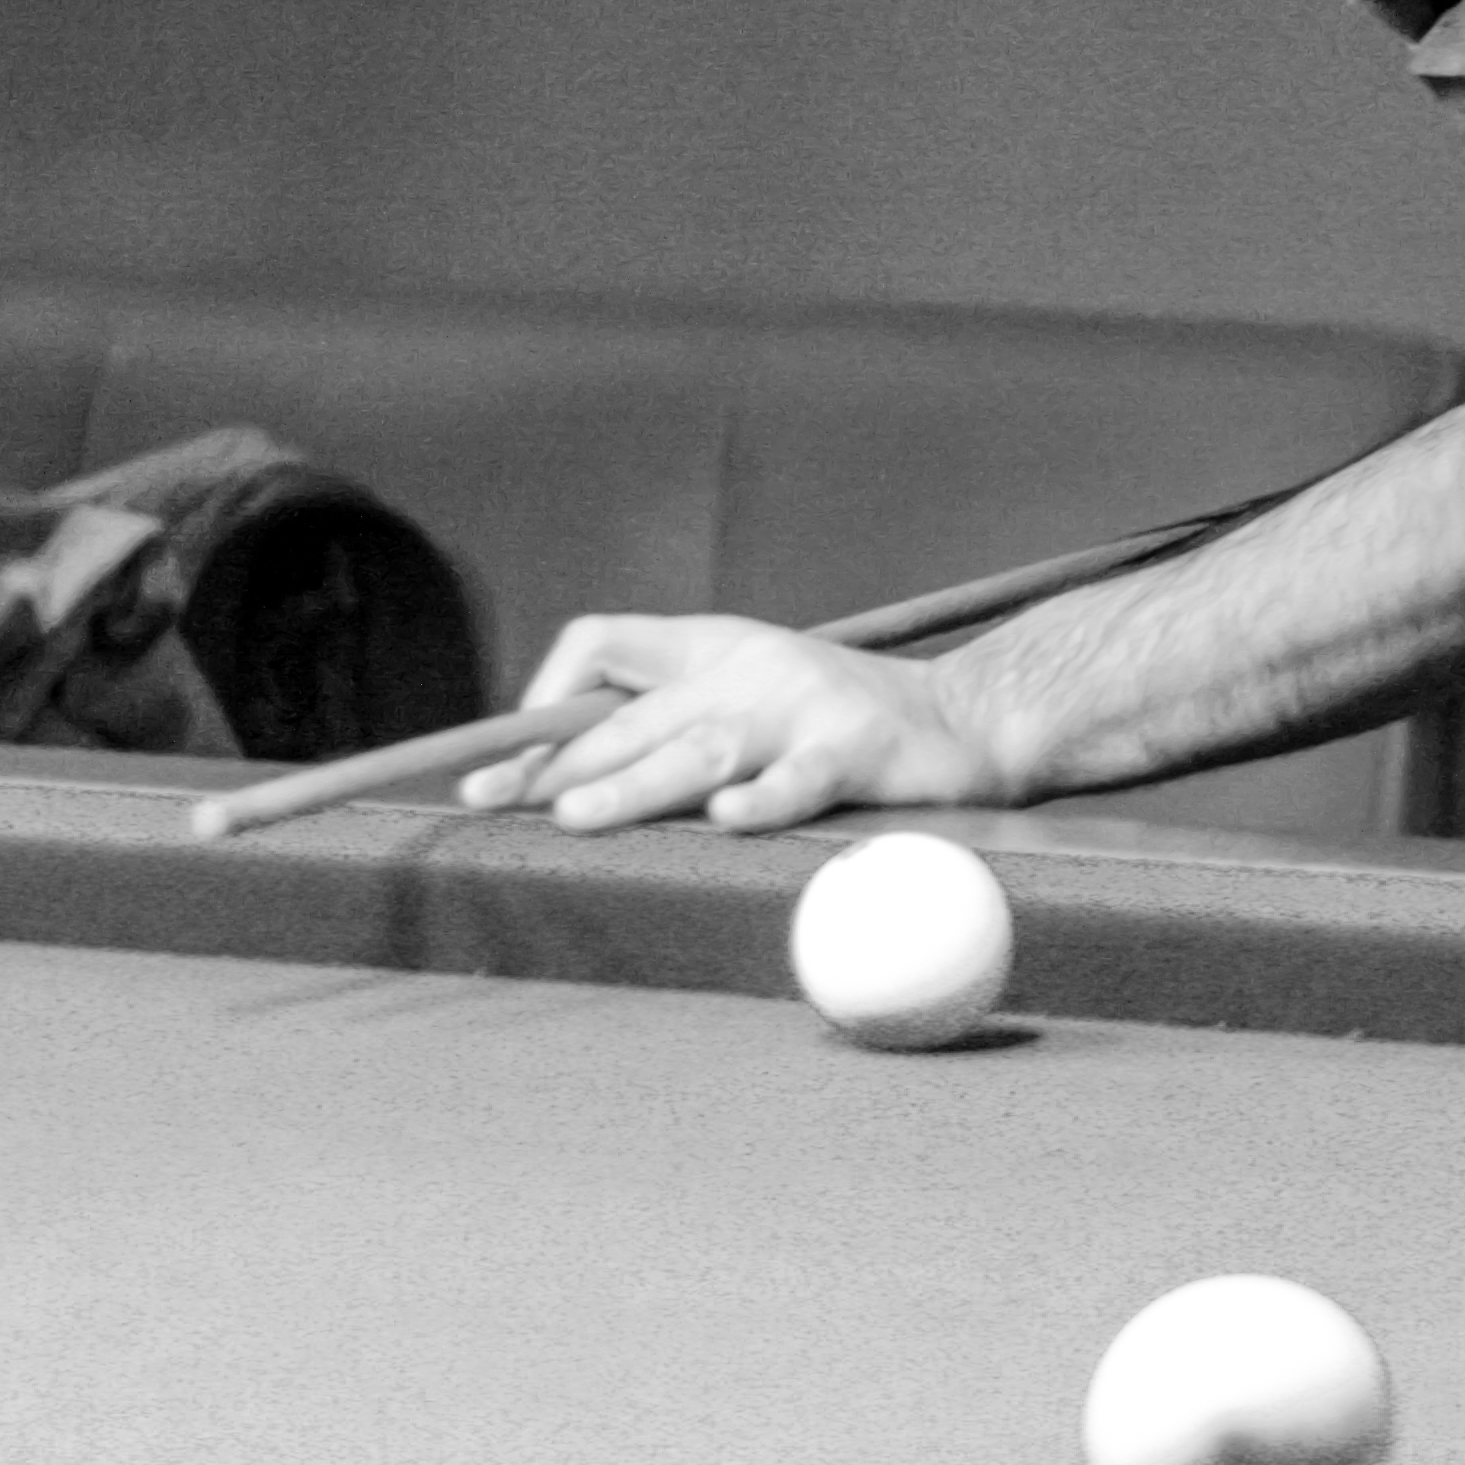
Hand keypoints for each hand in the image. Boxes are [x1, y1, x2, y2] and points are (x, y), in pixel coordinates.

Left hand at [452, 614, 1005, 833]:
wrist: (967, 717)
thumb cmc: (841, 718)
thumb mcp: (747, 693)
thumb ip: (669, 720)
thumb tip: (559, 775)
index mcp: (711, 647)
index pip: (602, 643)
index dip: (542, 699)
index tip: (503, 766)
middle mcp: (747, 669)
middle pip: (637, 714)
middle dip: (560, 762)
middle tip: (497, 801)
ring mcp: (803, 707)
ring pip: (702, 747)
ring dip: (634, 784)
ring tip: (575, 815)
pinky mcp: (858, 749)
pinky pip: (803, 777)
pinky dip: (765, 799)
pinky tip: (729, 821)